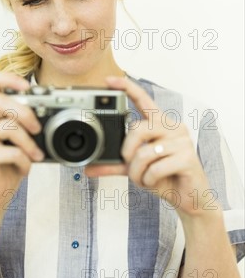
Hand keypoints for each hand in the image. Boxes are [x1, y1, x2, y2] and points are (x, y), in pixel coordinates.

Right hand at [0, 72, 43, 208]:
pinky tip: (23, 168)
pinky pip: (12, 152)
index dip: (8, 78)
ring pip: (8, 127)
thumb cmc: (7, 163)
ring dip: (29, 143)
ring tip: (36, 155)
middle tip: (37, 128)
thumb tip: (46, 113)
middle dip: (24, 112)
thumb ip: (24, 123)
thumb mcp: (19, 138)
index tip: (28, 86)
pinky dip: (24, 162)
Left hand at [85, 75, 211, 217]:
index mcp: (160, 124)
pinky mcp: (188, 158)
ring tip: (144, 178)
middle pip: (138, 129)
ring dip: (137, 172)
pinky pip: (156, 168)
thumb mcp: (135, 169)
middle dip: (127, 151)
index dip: (127, 88)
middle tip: (129, 164)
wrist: (188, 197)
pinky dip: (149, 179)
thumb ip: (114, 165)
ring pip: (145, 152)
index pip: (143, 100)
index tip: (109, 81)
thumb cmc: (165, 177)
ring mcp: (182, 141)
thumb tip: (89, 169)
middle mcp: (173, 128)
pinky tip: (155, 181)